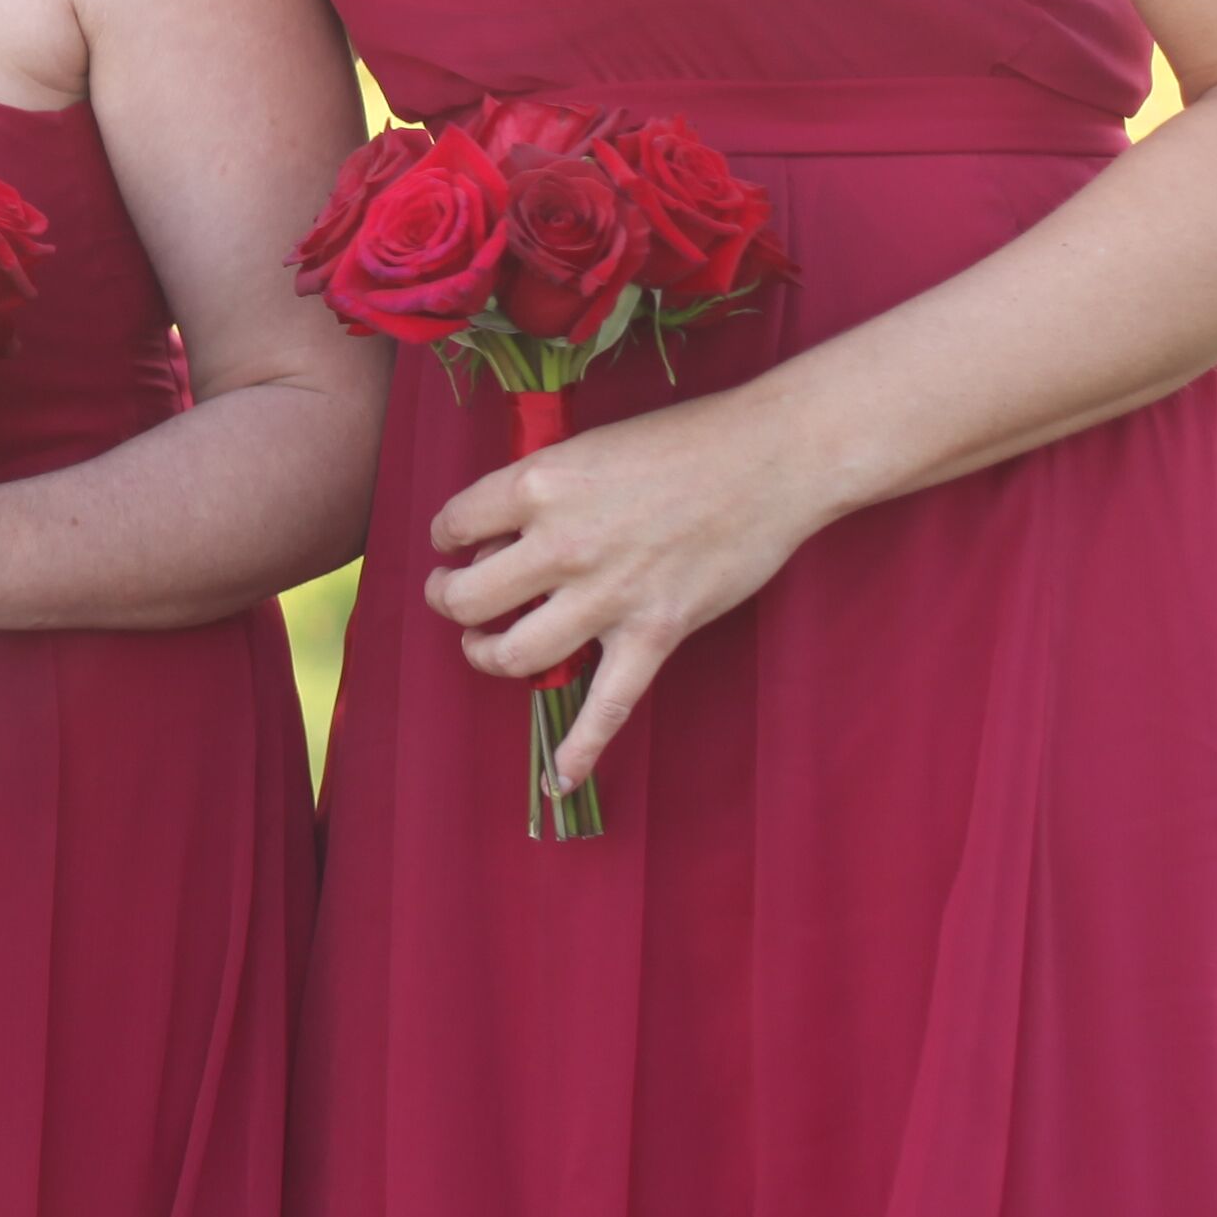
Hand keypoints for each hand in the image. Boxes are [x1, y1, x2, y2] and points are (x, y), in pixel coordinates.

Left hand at [424, 380, 833, 789]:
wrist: (769, 460)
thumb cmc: (681, 439)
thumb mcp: (588, 445)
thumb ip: (541, 490)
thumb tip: (500, 534)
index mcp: (538, 485)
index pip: (455, 524)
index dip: (448, 535)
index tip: (458, 540)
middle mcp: (562, 544)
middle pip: (468, 598)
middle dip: (448, 600)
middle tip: (451, 594)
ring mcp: (608, 596)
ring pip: (514, 654)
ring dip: (485, 656)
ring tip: (482, 645)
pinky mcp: (654, 634)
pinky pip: (607, 706)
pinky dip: (581, 749)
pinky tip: (559, 778)